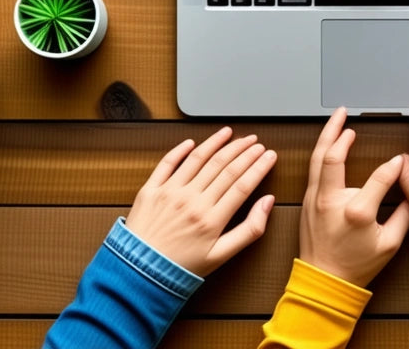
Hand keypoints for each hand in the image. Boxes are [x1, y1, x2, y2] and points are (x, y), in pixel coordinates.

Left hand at [124, 127, 277, 276]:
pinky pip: (168, 163)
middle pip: (225, 168)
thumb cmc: (181, 268)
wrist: (139, 273)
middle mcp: (192, 202)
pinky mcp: (151, 190)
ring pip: (200, 159)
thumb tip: (267, 203)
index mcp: (212, 219)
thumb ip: (249, 230)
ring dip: (218, 143)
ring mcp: (170, 193)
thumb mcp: (221, 256)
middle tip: (256, 142)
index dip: (259, 167)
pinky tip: (194, 142)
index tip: (270, 155)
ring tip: (232, 134)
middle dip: (244, 151)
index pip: (243, 184)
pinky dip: (181, 150)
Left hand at [299, 108, 408, 287]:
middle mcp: (331, 201)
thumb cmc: (356, 266)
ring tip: (335, 118)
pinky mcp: (308, 202)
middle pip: (332, 156)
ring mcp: (316, 200)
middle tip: (346, 114)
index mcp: (356, 211)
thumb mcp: (390, 244)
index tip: (400, 161)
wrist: (325, 281)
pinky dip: (320, 152)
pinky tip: (327, 143)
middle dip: (338, 131)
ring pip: (317, 158)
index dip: (394, 166)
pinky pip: (313, 169)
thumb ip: (405, 214)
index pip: (379, 176)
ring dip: (326, 136)